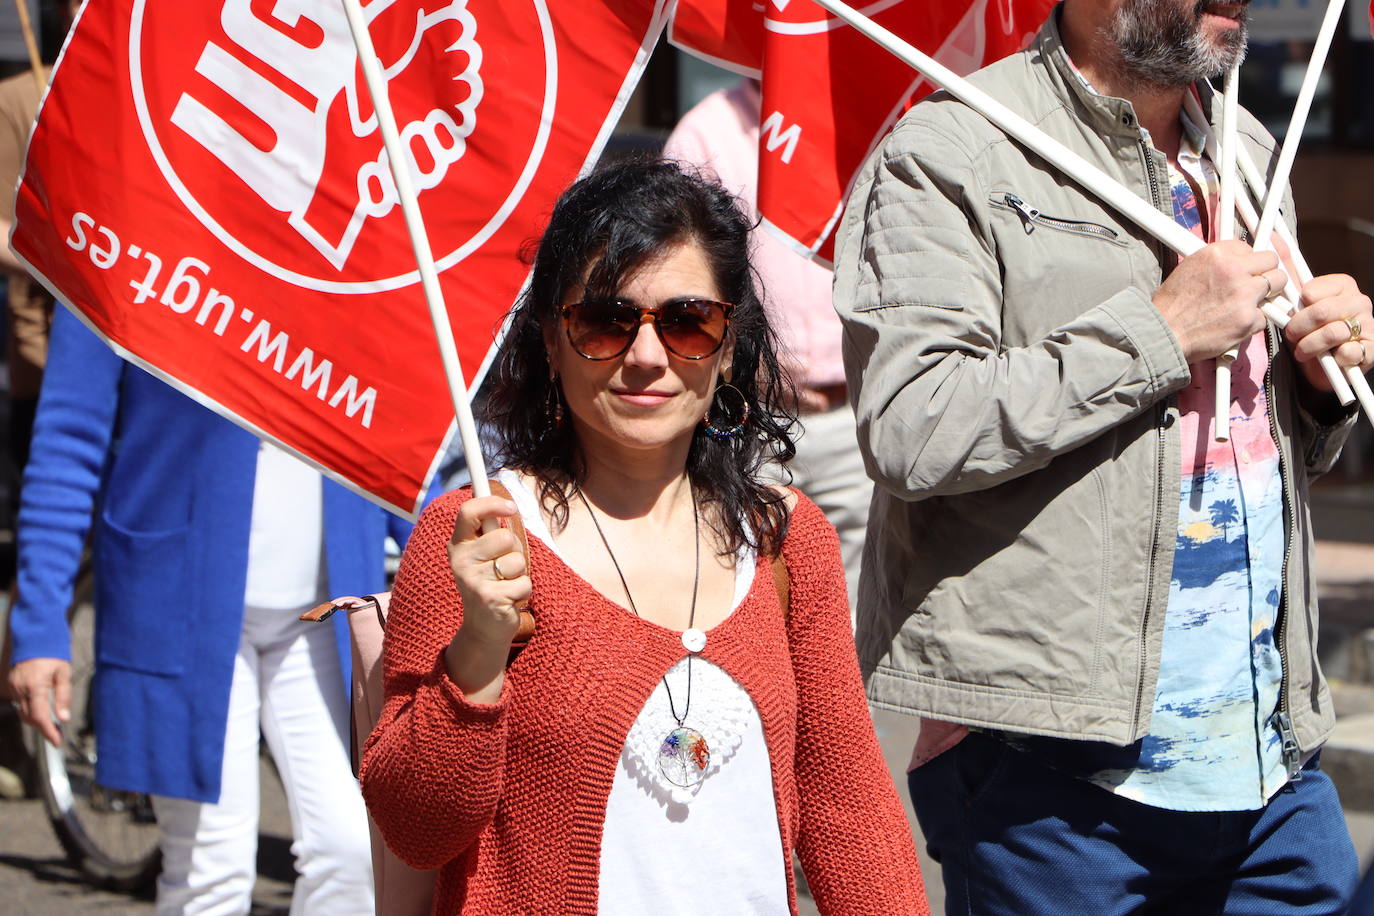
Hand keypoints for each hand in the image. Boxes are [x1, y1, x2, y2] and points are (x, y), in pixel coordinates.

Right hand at [8, 657, 70, 747]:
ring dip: (36, 721)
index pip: (39, 716)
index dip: (48, 732)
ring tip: (52, 725)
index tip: (57, 741)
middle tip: (57, 735)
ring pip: (22, 713)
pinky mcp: (11, 685)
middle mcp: (20, 689)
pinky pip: (19, 704)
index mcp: (35, 686)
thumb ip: (64, 696)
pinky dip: (29, 711)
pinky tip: (41, 711)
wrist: (35, 638)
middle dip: (43, 729)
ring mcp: (13, 687)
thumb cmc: (53, 654)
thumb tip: (63, 718)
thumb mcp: (64, 673)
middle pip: (29, 718)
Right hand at [444, 495, 529, 700]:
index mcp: (459, 545)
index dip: (491, 502)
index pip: (468, 511)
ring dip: (520, 573)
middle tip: (505, 566)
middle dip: (515, 550)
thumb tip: (509, 505)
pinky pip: (524, 582)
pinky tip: (510, 599)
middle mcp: (461, 560)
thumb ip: (492, 533)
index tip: (511, 506)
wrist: (484, 627)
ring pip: (516, 560)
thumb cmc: (493, 582)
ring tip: (506, 584)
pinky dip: (524, 591)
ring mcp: (473, 580)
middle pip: (504, 536)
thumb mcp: (487, 555)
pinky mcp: (489, 597)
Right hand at [1153, 240, 1283, 363]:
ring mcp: (1244, 295)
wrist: (1164, 332)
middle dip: (1265, 273)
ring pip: (1277, 286)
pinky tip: (1234, 322)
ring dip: (1266, 294)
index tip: (1247, 269)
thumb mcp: (1190, 268)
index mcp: (1218, 254)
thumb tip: (1239, 260)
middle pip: (1272, 262)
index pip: (1252, 248)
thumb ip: (1219, 262)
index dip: (1249, 261)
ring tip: (1247, 302)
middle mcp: (1234, 271)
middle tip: (1253, 284)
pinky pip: (1265, 315)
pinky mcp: (1249, 319)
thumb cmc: (1172, 304)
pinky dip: (1252, 320)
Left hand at [1284, 273, 1373, 390]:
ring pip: (1332, 332)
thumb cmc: (1308, 330)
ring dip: (1310, 346)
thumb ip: (1288, 274)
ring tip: (1304, 351)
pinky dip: (1333, 359)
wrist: (1321, 364)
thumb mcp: (1295, 303)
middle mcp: (1359, 301)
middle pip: (1320, 312)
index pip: (1310, 292)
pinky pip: (1349, 352)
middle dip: (1298, 328)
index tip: (1291, 317)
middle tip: (1292, 336)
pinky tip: (1329, 359)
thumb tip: (1277, 241)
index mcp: (1342, 285)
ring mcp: (1368, 324)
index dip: (1295, 309)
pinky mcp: (1371, 348)